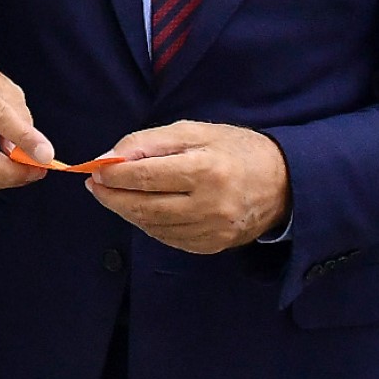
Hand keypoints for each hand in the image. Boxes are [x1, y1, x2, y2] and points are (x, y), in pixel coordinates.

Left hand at [84, 121, 289, 253]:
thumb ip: (148, 142)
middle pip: (144, 206)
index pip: (145, 177)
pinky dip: (147, 224)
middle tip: (95, 185)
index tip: (95, 170)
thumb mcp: (194, 132)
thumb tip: (107, 159)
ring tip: (113, 195)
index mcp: (206, 170)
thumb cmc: (234, 150)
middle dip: (112, 196)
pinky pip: (166, 237)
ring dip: (125, 211)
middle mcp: (210, 205)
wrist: (284, 182)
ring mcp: (212, 230)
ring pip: (151, 226)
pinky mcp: (212, 245)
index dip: (114, 175)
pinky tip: (140, 209)